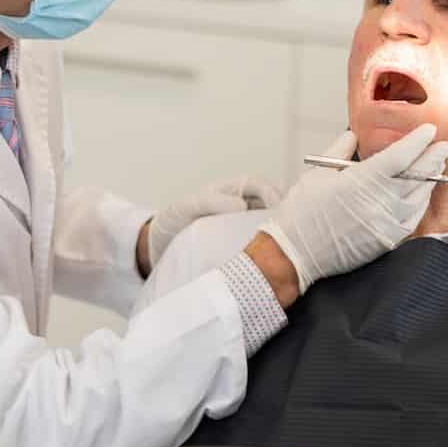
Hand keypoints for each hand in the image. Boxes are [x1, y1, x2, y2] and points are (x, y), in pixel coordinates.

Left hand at [139, 176, 282, 275]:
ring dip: (278, 233)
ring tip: (284, 247)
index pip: (260, 186)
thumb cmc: (172, 221)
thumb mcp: (188, 207)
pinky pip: (260, 243)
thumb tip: (242, 205)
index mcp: (231, 191)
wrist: (158, 247)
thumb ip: (212, 202)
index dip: (273, 195)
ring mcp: (242, 225)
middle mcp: (241, 205)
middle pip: (271, 205)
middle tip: (289, 231)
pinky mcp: (241, 245)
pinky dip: (268, 249)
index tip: (279, 211)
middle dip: (283, 215)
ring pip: (269, 224)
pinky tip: (269, 260)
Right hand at [257, 124, 447, 294]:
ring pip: (419, 198)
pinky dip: (420, 204)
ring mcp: (386, 224)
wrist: (295, 253)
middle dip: (433, 158)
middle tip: (443, 146)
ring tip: (435, 166)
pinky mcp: (386, 241)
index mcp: (361, 182)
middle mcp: (379, 203)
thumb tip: (354, 135)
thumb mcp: (317, 174)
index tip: (429, 131)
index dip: (418, 141)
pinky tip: (422, 194)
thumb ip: (340, 151)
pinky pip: (412, 219)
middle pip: (417, 176)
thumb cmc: (302, 213)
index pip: (401, 157)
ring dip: (430, 180)